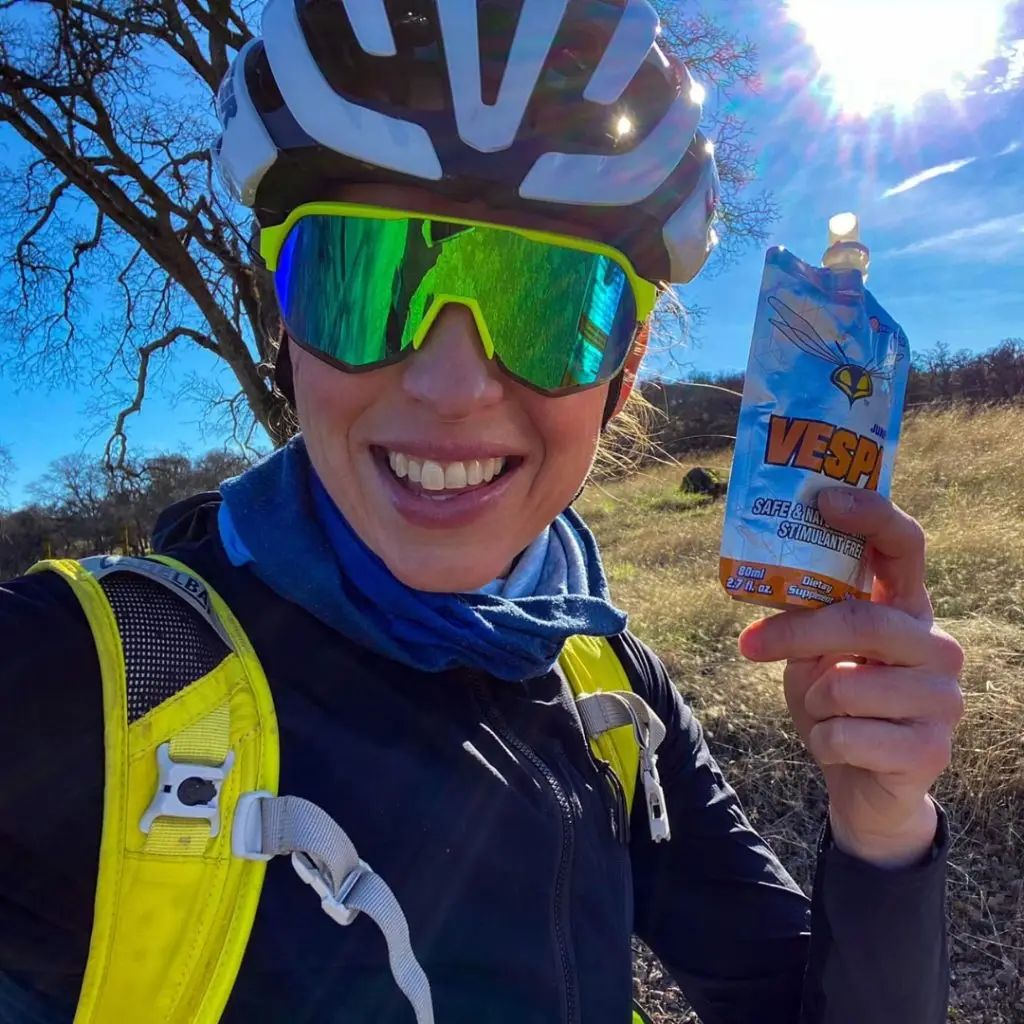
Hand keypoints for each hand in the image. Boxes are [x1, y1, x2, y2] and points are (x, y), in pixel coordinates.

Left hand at [737, 487, 964, 867]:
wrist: (867, 786)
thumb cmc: (838, 706)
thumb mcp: (814, 654)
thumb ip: (806, 616)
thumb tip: (757, 580)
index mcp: (907, 610)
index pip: (904, 546)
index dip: (870, 516)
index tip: (826, 500)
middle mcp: (936, 646)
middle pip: (860, 620)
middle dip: (795, 634)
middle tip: (752, 645)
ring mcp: (943, 699)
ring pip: (843, 686)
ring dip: (813, 705)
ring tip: (830, 715)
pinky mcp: (932, 748)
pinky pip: (844, 735)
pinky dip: (823, 743)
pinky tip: (842, 748)